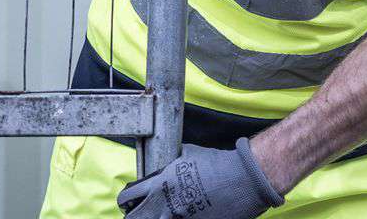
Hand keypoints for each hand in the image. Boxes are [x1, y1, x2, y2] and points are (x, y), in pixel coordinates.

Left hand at [117, 138, 283, 217]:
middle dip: (134, 216)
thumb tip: (171, 157)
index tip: (127, 201)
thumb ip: (176, 159)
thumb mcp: (191, 153)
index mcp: (162, 183)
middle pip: (136, 218)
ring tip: (162, 215)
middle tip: (139, 213)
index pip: (130, 196)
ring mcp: (178, 218)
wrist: (240, 179)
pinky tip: (181, 216)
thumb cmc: (217, 163)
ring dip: (156, 218)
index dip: (126, 199)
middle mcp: (165, 204)